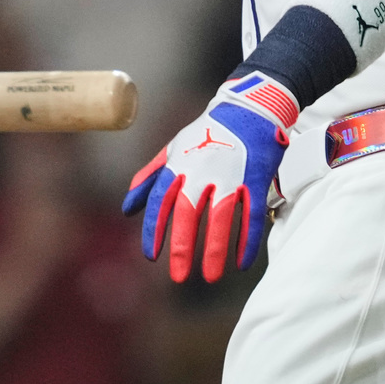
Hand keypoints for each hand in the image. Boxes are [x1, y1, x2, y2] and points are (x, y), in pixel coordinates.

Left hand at [121, 72, 294, 281]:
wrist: (250, 107)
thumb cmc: (207, 133)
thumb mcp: (173, 149)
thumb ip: (150, 178)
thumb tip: (127, 208)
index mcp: (179, 164)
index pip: (160, 201)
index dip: (154, 229)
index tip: (151, 256)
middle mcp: (202, 171)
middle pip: (189, 213)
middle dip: (182, 247)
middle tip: (178, 276)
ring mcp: (231, 174)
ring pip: (221, 217)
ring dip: (215, 249)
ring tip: (210, 276)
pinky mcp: (257, 177)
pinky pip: (252, 213)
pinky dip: (247, 239)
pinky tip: (242, 262)